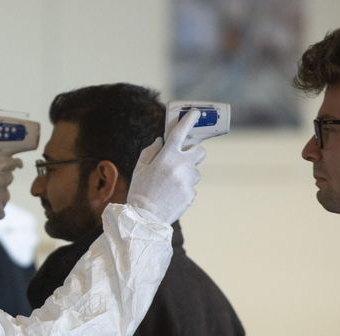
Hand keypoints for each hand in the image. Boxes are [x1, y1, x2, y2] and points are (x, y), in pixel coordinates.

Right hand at [126, 109, 205, 223]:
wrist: (145, 218)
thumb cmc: (139, 192)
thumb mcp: (139, 169)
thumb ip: (150, 152)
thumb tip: (160, 141)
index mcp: (166, 157)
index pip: (180, 133)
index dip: (189, 120)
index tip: (195, 113)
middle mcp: (180, 166)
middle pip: (200, 151)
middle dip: (194, 152)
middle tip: (184, 158)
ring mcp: (188, 181)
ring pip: (194, 171)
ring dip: (186, 174)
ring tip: (169, 186)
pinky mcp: (191, 193)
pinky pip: (191, 186)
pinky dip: (183, 189)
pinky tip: (170, 195)